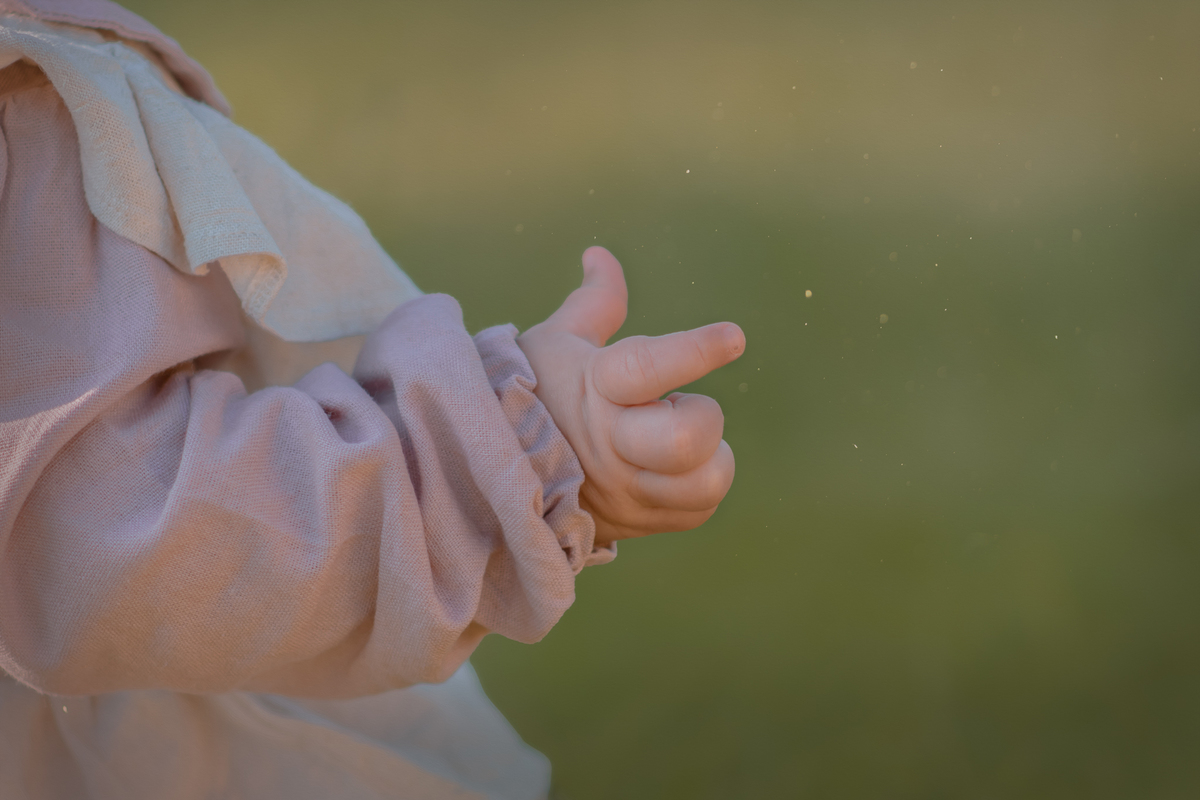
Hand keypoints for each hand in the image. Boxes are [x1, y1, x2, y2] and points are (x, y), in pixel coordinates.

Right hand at [517, 247, 744, 545]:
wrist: (496, 475)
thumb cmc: (533, 393)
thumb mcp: (556, 342)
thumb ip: (595, 300)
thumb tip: (600, 254)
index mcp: (595, 387)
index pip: (646, 368)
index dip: (694, 352)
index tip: (735, 337)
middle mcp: (610, 444)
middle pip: (687, 439)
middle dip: (704, 416)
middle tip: (678, 406)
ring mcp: (624, 490)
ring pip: (706, 483)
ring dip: (708, 457)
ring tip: (675, 444)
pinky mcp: (636, 523)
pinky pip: (699, 508)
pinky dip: (696, 486)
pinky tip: (668, 470)